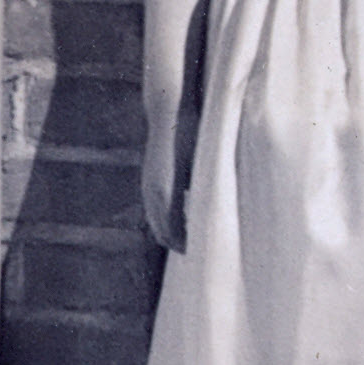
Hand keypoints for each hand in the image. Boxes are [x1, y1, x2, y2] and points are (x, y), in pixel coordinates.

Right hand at [141, 106, 196, 253]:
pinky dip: (164, 221)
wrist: (168, 112)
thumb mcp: (204, 161)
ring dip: (169, 233)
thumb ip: (207, 187)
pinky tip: (181, 220)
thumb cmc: (192, 134)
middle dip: (177, 244)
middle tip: (197, 252)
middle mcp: (153, 192)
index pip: (171, 231)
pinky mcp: (148, 180)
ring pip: (154, 221)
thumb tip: (216, 209)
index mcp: (166, 192)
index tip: (201, 253)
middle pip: (161, 231)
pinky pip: (153, 209)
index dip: (185, 244)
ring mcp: (148, 186)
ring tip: (189, 241)